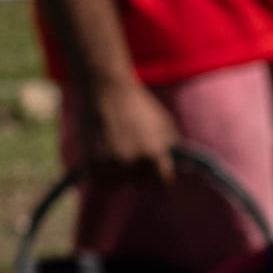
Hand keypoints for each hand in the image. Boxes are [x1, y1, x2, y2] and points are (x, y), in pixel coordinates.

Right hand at [85, 72, 184, 192]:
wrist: (105, 89)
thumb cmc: (138, 104)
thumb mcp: (164, 123)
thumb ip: (172, 147)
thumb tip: (181, 166)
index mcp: (154, 154)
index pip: (163, 182)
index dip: (160, 178)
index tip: (157, 175)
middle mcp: (132, 162)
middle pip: (139, 182)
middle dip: (138, 173)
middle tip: (131, 151)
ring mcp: (110, 164)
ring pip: (118, 182)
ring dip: (118, 173)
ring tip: (116, 149)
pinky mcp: (91, 163)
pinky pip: (100, 178)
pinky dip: (100, 171)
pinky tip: (102, 153)